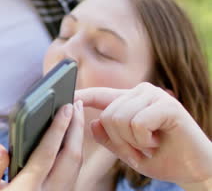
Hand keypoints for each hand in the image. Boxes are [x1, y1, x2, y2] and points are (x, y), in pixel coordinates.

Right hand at [0, 101, 84, 190]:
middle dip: (76, 128)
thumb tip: (0, 148)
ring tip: (76, 114)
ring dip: (78, 137)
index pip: (47, 153)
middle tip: (76, 103)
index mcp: (27, 189)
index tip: (66, 107)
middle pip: (71, 157)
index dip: (58, 128)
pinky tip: (71, 135)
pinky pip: (75, 170)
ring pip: (77, 164)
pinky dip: (75, 149)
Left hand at [75, 82, 211, 185]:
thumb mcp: (127, 150)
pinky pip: (136, 124)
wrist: (194, 168)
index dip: (82, 96)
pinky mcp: (167, 105)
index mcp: (128, 100)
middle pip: (106, 115)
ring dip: (132, 143)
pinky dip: (143, 141)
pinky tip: (157, 141)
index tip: (66, 96)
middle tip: (138, 151)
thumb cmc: (160, 158)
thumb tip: (91, 123)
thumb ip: (108, 137)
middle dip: (119, 142)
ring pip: (119, 119)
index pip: (99, 95)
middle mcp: (140, 92)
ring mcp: (154, 96)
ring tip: (149, 145)